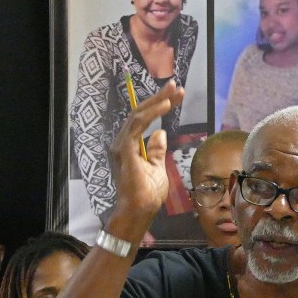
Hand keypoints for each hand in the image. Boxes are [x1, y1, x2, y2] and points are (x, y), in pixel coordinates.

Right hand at [107, 81, 184, 232]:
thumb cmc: (147, 195)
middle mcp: (121, 143)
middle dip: (159, 98)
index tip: (175, 96)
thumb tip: (161, 133)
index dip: (158, 106)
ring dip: (157, 101)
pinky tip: (166, 106)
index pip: (143, 120)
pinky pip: (138, 124)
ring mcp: (121, 145)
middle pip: (140, 113)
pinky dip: (152, 113)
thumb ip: (157, 151)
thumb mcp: (157, 168)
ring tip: (173, 92)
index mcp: (129, 147)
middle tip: (176, 86)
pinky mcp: (125, 149)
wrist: (139, 211)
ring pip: (138, 115)